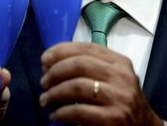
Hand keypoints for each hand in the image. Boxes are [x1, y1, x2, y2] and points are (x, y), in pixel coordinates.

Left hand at [40, 42, 161, 125]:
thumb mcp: (114, 78)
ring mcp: (119, 98)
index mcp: (120, 62)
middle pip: (80, 64)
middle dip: (55, 71)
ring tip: (45, 99)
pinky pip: (79, 111)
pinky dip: (62, 112)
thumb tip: (53, 61)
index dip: (62, 51)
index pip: (87, 47)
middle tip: (44, 81)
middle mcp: (121, 76)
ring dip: (55, 92)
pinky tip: (55, 115)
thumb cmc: (122, 101)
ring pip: (77, 86)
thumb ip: (91, 66)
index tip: (45, 59)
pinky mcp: (113, 119)